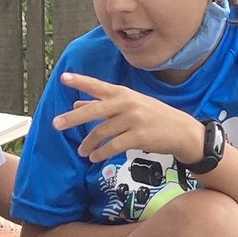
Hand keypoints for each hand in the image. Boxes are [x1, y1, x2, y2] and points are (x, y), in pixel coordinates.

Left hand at [57, 75, 205, 163]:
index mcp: (124, 94)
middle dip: (73, 118)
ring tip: (82, 151)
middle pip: (94, 111)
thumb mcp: (130, 106)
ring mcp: (134, 119)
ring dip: (89, 144)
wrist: (181, 131)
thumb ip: (103, 105)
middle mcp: (127, 103)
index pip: (98, 86)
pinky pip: (113, 146)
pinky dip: (101, 153)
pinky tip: (95, 157)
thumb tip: (76, 104)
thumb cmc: (153, 117)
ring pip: (102, 132)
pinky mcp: (139, 136)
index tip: (63, 78)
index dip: (80, 81)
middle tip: (56, 124)